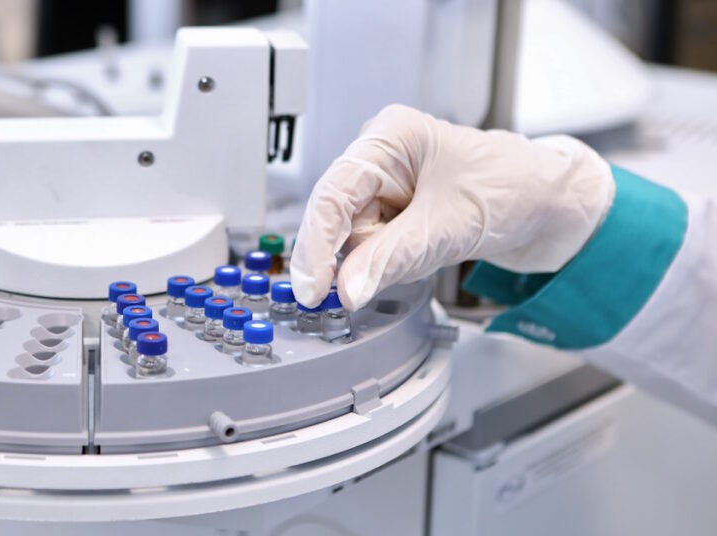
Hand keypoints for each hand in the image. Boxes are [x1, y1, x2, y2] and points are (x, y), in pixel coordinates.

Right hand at [290, 104, 614, 309]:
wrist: (557, 209)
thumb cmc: (517, 186)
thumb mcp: (452, 224)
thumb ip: (392, 258)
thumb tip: (346, 288)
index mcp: (389, 139)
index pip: (333, 193)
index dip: (316, 245)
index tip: (312, 289)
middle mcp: (381, 160)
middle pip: (337, 220)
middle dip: (354, 256)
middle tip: (352, 293)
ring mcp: (388, 190)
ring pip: (354, 242)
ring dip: (381, 262)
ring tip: (429, 249)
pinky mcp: (397, 217)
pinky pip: (375, 252)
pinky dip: (392, 265)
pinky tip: (424, 255)